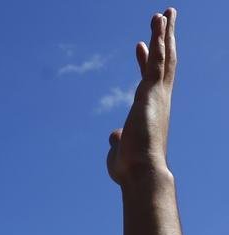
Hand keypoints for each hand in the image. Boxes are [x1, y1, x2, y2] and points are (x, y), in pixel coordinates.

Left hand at [107, 8, 175, 184]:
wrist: (140, 173)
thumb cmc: (130, 169)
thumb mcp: (120, 150)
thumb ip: (118, 140)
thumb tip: (115, 135)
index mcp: (150, 113)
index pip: (148, 81)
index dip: (144, 62)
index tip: (139, 45)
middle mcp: (159, 101)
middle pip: (164, 64)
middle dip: (164, 41)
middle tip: (164, 18)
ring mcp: (158, 95)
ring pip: (165, 57)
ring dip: (165, 33)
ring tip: (165, 12)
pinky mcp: (152, 92)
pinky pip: (159, 58)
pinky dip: (160, 38)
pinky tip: (159, 21)